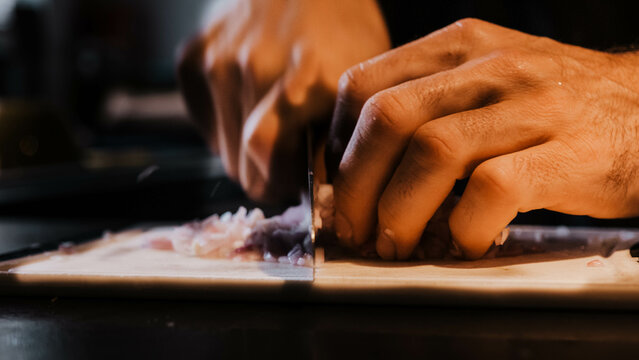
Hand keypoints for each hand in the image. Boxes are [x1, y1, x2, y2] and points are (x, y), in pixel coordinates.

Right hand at [178, 0, 388, 201]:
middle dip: (264, 176)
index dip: (283, 186)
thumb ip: (342, 137)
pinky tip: (248, 105)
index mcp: (310, 81)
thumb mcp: (362, 84)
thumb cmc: (341, 30)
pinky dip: (224, 128)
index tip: (296, 184)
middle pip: (243, 168)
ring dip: (245, 154)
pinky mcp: (193, 58)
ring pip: (223, 152)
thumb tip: (319, 192)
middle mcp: (258, 70)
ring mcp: (220, 63)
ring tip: (272, 128)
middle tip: (285, 161)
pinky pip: (205, 123)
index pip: (270, 165)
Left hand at [327, 18, 638, 258]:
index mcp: (460, 47)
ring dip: (399, 210)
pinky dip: (463, 226)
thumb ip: (430, 108)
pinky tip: (462, 243)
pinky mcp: (568, 153)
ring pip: (433, 152)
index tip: (337, 183)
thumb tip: (363, 167)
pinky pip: (493, 190)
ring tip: (394, 244)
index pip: (365, 84)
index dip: (338, 142)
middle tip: (352, 227)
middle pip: (389, 119)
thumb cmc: (555, 108)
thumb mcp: (488, 83)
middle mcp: (491, 66)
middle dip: (355, 183)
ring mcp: (532, 106)